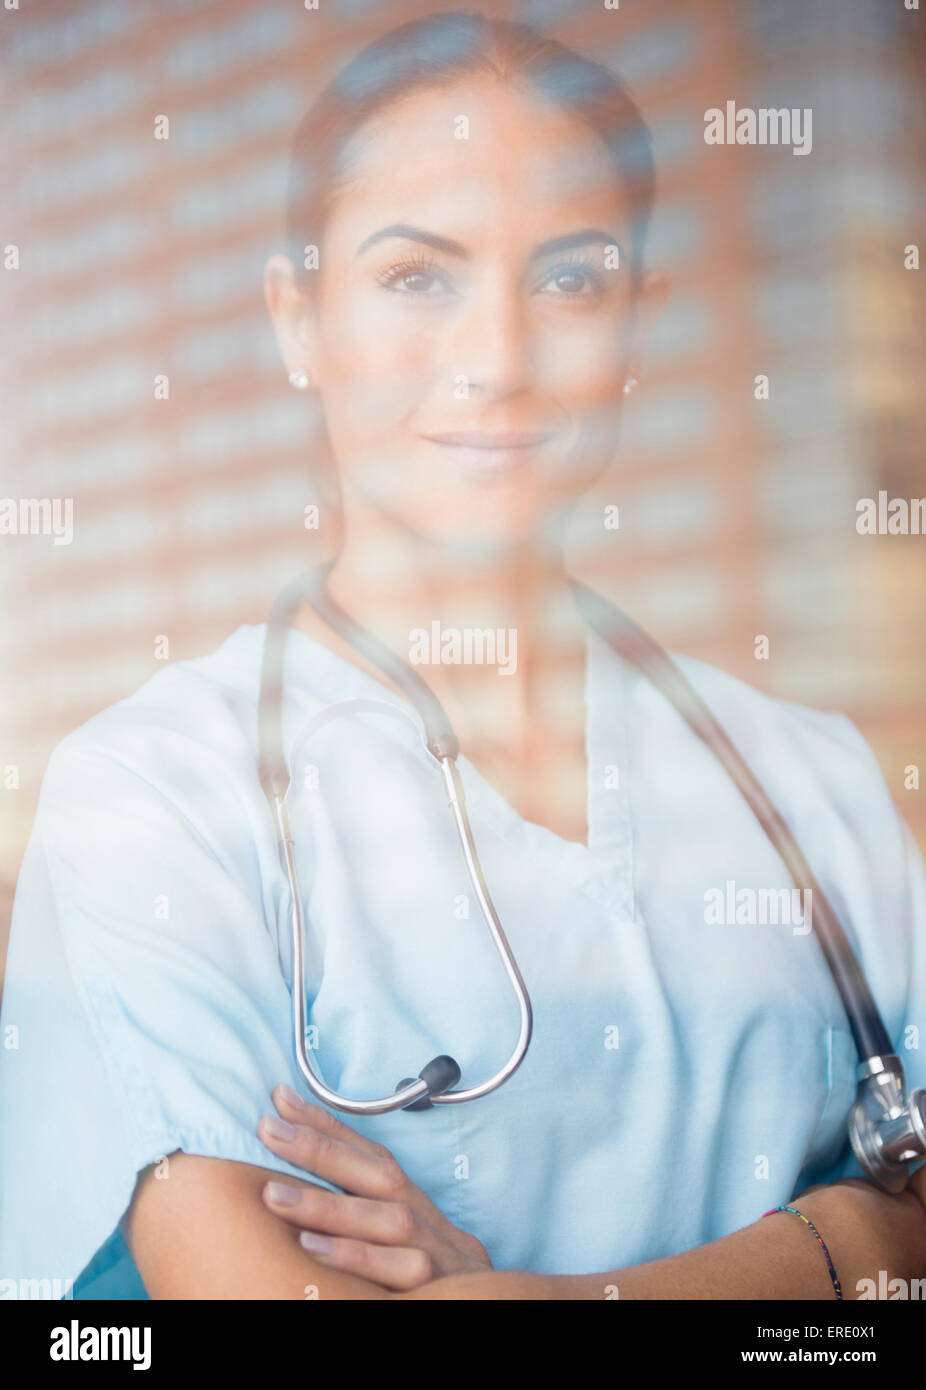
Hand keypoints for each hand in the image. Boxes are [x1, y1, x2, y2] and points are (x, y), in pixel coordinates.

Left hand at [257, 1083, 492, 1291]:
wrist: (501, 1319)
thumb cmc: (437, 1293)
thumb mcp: (406, 1254)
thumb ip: (368, 1223)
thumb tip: (303, 1192)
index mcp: (424, 1212)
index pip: (376, 1159)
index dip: (332, 1127)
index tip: (282, 1100)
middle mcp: (435, 1227)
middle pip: (382, 1176)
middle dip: (323, 1149)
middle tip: (268, 1129)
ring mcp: (442, 1258)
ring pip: (389, 1221)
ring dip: (329, 1205)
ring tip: (272, 1194)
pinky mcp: (442, 1290)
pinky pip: (401, 1273)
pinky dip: (357, 1257)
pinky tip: (311, 1249)